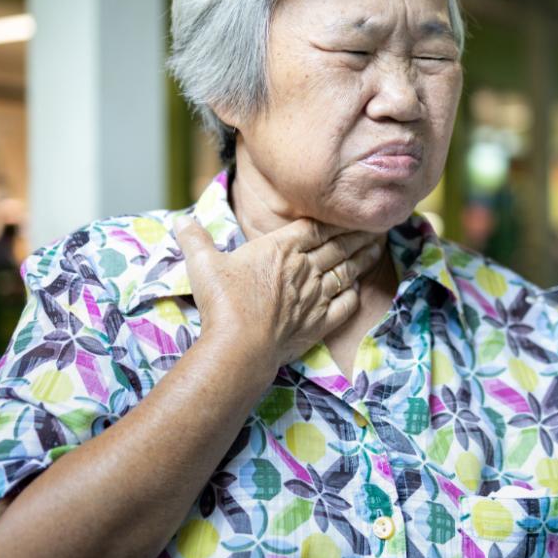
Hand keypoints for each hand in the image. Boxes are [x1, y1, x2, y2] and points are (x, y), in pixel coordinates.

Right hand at [174, 215, 381, 369]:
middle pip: (338, 246)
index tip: (350, 213)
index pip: (315, 227)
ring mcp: (315, 296)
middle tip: (376, 225)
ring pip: (347, 271)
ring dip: (364, 259)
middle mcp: (304, 269)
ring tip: (377, 248)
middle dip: (358, 234)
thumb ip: (195, 240)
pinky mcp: (320, 323)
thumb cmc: (222, 302)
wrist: (240, 344)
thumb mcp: (203, 264)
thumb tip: (180, 220)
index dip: (334, 219)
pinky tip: (359, 288)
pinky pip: (345, 305)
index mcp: (281, 249)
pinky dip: (354, 294)